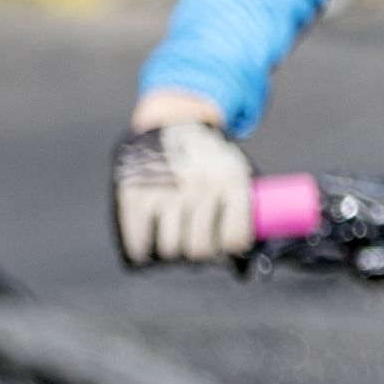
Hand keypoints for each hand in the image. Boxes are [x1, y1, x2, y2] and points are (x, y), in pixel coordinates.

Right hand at [113, 94, 252, 266]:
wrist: (173, 121)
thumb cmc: (211, 158)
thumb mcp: (237, 172)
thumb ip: (245, 209)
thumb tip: (249, 262)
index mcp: (232, 180)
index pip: (235, 239)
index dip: (229, 251)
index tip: (223, 249)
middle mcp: (200, 185)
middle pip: (200, 249)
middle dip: (199, 255)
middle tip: (196, 249)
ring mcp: (166, 188)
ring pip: (171, 248)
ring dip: (172, 253)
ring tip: (174, 245)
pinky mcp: (135, 191)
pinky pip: (139, 239)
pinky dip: (142, 250)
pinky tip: (145, 250)